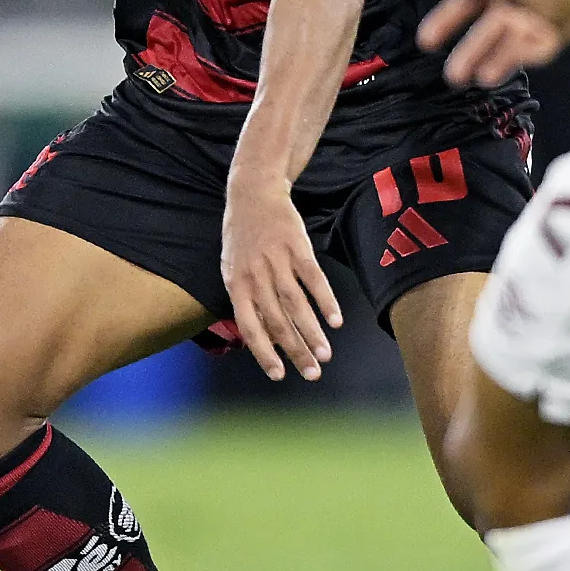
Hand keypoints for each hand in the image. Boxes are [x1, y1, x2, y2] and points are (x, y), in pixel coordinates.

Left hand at [221, 168, 339, 380]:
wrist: (253, 194)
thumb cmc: (243, 239)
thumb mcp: (233, 270)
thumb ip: (246, 302)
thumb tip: (264, 339)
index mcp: (236, 285)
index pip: (249, 327)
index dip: (264, 353)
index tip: (280, 376)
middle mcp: (255, 275)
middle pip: (277, 321)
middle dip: (296, 351)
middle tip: (313, 373)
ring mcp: (276, 260)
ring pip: (296, 304)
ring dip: (312, 333)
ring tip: (325, 354)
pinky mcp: (297, 246)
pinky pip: (314, 279)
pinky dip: (326, 301)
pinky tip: (336, 320)